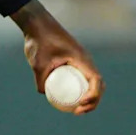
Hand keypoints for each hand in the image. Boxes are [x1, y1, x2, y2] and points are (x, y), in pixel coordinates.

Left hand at [11, 0, 104, 114]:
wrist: (36, 23)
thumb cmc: (39, 40)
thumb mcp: (37, 63)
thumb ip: (41, 80)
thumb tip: (44, 94)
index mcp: (82, 59)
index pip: (96, 81)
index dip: (93, 96)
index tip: (81, 105)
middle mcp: (85, 60)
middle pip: (98, 84)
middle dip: (93, 101)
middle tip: (78, 111)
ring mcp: (81, 59)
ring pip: (92, 81)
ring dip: (89, 96)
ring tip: (76, 109)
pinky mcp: (74, 60)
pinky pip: (83, 77)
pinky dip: (82, 88)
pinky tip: (70, 97)